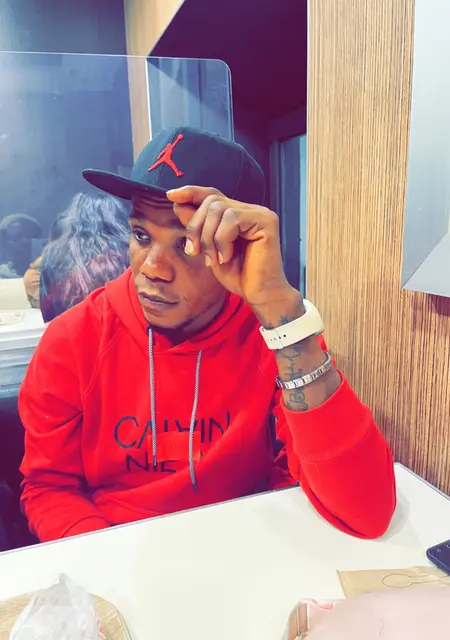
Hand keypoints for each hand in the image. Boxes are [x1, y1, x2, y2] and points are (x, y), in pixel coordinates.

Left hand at [166, 186, 294, 307]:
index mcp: (239, 214)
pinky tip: (227, 257)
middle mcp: (251, 210)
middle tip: (195, 252)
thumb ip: (197, 227)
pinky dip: (222, 240)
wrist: (259, 295)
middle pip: (212, 201)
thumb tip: (178, 204)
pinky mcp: (266, 221)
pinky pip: (232, 219)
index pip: (213, 195)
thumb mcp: (209, 249)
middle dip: (196, 227)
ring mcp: (260, 214)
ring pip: (219, 209)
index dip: (192, 193)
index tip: (171, 196)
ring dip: (208, 237)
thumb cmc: (238, 275)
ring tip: (214, 259)